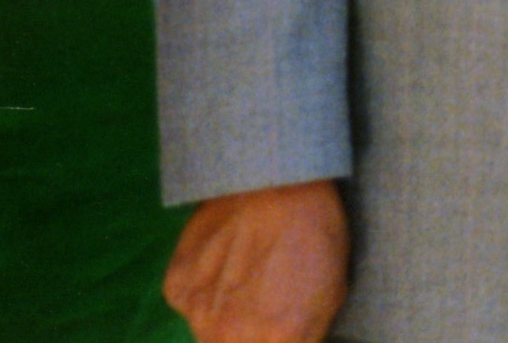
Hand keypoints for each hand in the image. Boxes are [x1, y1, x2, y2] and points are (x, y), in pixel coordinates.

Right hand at [163, 179, 347, 342]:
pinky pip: (189, 304)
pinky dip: (203, 291)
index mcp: (276, 339)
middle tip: (263, 302)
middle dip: (249, 336)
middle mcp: (229, 336)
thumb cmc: (315, 232)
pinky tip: (224, 259)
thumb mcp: (331, 292)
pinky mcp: (175, 287)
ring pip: (208, 333)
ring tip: (246, 275)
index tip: (280, 328)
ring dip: (224, 317)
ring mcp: (196, 313)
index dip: (277, 340)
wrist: (275, 180)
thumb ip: (304, 336)